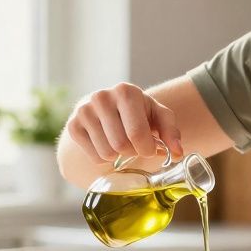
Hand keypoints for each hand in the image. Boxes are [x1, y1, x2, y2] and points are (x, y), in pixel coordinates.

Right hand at [65, 83, 182, 163]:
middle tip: (135, 145)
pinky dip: (105, 158)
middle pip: (122, 146)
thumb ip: (171, 132)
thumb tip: (178, 153)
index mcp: (126, 91)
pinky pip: (94, 157)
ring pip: (107, 154)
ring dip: (119, 157)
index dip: (148, 149)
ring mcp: (84, 111)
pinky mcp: (73, 126)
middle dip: (133, 152)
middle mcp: (101, 97)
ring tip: (120, 142)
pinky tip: (106, 143)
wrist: (106, 108)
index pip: (137, 133)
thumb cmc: (138, 113)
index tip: (151, 149)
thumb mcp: (157, 115)